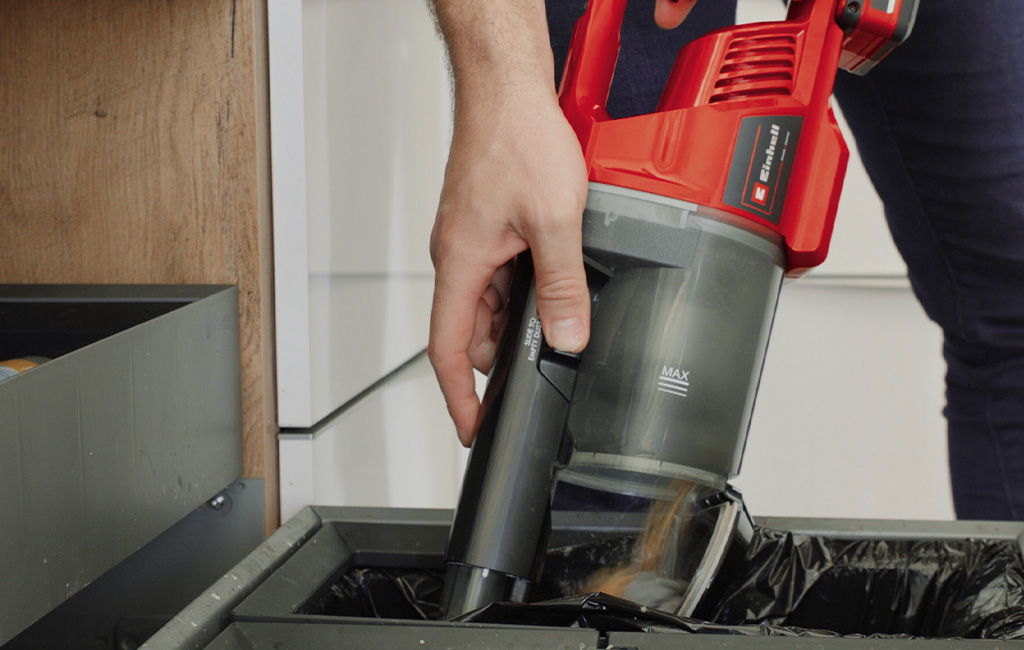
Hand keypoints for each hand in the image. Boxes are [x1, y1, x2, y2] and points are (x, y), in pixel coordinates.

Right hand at [427, 0, 701, 445]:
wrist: (507, 91)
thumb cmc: (514, 139)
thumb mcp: (555, 221)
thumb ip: (562, 286)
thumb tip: (567, 335)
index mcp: (461, 265)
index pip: (448, 350)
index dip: (460, 397)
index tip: (472, 427)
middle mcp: (458, 257)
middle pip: (473, 330)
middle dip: (507, 354)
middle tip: (548, 360)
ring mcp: (471, 242)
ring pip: (490, 303)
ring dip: (520, 316)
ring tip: (560, 309)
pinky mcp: (486, 227)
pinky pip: (499, 274)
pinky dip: (523, 288)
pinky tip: (553, 276)